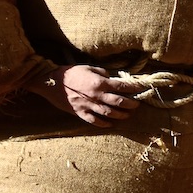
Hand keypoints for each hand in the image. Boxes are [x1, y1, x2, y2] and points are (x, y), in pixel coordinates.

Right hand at [27, 64, 141, 124]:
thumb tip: (112, 78)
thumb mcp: (88, 68)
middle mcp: (96, 95)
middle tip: (137, 104)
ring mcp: (88, 105)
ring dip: (121, 115)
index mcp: (99, 82)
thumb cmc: (70, 73)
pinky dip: (104, 124)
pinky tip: (110, 124)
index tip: (141, 89)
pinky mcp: (80, 113)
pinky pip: (95, 121)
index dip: (133, 88)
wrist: (51, 82)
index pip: (121, 86)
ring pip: (109, 113)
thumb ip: (102, 73)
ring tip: (127, 115)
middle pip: (119, 102)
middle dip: (131, 104)